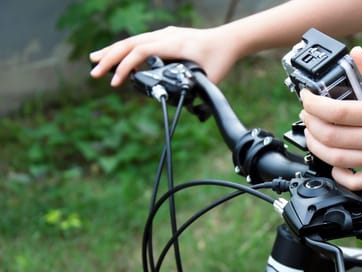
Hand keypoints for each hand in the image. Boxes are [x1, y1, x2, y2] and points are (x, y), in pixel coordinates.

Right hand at [89, 26, 239, 85]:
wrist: (229, 40)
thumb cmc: (220, 59)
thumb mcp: (210, 78)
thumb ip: (196, 91)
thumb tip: (187, 108)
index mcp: (174, 44)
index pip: (141, 52)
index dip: (125, 66)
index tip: (116, 83)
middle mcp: (166, 36)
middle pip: (130, 43)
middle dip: (109, 58)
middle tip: (94, 72)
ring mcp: (164, 35)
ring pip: (132, 41)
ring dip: (113, 51)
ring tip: (95, 61)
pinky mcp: (165, 37)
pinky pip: (140, 42)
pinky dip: (125, 49)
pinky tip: (117, 56)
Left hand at [300, 46, 361, 189]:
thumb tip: (354, 54)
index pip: (338, 112)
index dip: (314, 105)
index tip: (306, 97)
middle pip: (332, 137)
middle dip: (310, 124)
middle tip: (306, 115)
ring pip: (337, 159)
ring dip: (316, 146)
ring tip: (313, 133)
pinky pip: (353, 183)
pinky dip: (337, 173)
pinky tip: (333, 160)